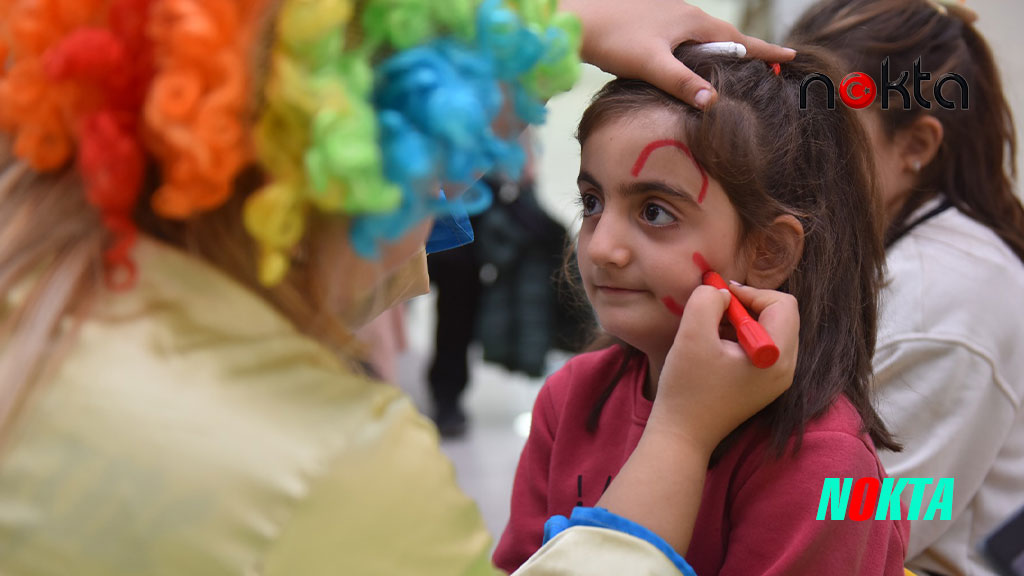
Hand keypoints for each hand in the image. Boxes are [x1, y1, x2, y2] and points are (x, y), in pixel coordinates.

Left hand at [560, 0, 795, 108]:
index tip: (790, 56)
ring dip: (722, 53)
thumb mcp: (650, 64)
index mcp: (691, 21)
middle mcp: (684, 14)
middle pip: (725, 36)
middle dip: (747, 52)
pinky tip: (693, 67)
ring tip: (736, 70)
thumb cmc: (614, 39)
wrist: (580, 22)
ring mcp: (668, 18)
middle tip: (768, 67)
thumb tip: (712, 101)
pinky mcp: (654, 26)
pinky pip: (687, 40)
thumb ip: (681, 83)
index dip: (764, 51)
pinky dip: (699, 54)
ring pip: (704, 38)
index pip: (738, 38)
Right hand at [648, 283, 798, 456]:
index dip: (751, 293)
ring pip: (770, 330)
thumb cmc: (686, 389)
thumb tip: (720, 292)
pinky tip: (714, 347)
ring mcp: (777, 379)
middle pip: (780, 315)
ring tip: (711, 331)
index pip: (782, 304)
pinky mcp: (764, 385)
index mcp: (776, 357)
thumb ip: (708, 300)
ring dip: (741, 321)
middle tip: (714, 310)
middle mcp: (786, 369)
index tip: (719, 298)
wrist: (682, 435)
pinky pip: (761, 347)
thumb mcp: (692, 335)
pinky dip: (740, 338)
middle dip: (747, 306)